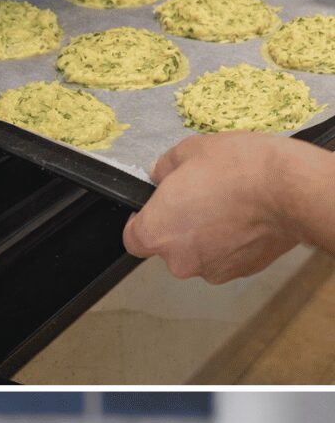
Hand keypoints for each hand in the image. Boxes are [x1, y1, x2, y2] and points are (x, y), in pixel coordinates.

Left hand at [121, 133, 322, 283]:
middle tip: (200, 198)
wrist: (290, 190)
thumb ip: (165, 167)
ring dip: (207, 235)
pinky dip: (231, 242)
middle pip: (169, 246)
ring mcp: (210, 269)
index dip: (141, 222)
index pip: (132, 239)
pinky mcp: (239, 271)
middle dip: (180, 225)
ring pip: (198, 253)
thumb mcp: (192, 151)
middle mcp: (179, 260)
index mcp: (157, 232)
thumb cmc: (239, 169)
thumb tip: (160, 174)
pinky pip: (226, 257)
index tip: (153, 208)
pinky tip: (246, 218)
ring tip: (229, 205)